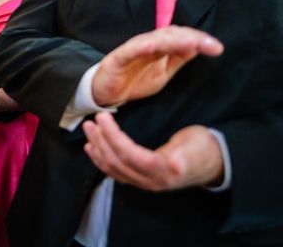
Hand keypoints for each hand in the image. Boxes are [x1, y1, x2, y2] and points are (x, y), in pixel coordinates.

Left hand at [83, 112, 223, 190]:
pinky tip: (92, 148)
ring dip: (97, 148)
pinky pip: (116, 172)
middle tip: (92, 120)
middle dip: (101, 140)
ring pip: (113, 168)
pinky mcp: (141, 179)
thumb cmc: (204, 149)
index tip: (103, 117)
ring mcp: (144, 182)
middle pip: (118, 162)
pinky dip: (101, 160)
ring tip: (89, 129)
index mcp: (164, 170)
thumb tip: (173, 163)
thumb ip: (183, 154)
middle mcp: (151, 181)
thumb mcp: (197, 146)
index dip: (113, 137)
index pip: (131, 155)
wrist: (212, 163)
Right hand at [92, 26, 222, 105]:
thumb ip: (178, 59)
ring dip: (175, 40)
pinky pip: (132, 49)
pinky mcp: (119, 57)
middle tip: (212, 46)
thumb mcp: (163, 72)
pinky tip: (155, 45)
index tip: (217, 48)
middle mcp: (148, 44)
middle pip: (172, 34)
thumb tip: (199, 47)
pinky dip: (143, 45)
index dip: (199, 40)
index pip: (181, 37)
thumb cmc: (134, 80)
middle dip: (193, 38)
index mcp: (160, 47)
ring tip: (192, 43)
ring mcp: (133, 49)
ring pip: (156, 39)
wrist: (106, 93)